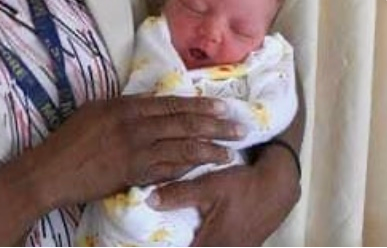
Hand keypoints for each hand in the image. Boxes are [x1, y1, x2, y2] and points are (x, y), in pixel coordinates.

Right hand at [20, 95, 240, 211]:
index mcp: (126, 107)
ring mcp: (136, 152)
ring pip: (182, 148)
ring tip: (231, 152)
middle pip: (183, 124)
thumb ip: (126, 106)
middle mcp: (135, 126)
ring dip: (210, 150)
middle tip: (239, 127)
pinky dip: (189, 168)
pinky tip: (204, 167)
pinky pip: (169, 170)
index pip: (171, 104)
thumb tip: (152, 100)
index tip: (222, 106)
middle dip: (215, 126)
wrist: (54, 170)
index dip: (199, 106)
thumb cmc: (71, 137)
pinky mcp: (134, 175)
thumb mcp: (96, 110)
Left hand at [147, 150, 300, 246]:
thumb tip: (149, 201)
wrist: (278, 184)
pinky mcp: (242, 244)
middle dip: (179, 245)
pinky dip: (204, 241)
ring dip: (192, 242)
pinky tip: (196, 231)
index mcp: (214, 243)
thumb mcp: (208, 186)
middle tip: (157, 239)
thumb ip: (178, 195)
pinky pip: (217, 247)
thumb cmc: (242, 185)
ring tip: (177, 235)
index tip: (148, 245)